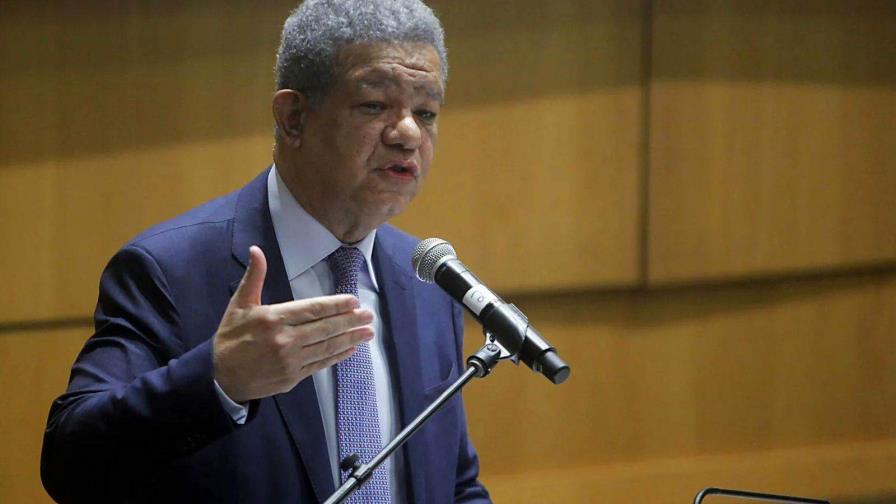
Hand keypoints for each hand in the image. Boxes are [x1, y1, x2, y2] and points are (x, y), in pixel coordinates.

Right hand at [213, 246, 372, 402]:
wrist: (220, 377)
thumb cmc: (231, 337)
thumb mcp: (239, 304)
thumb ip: (254, 277)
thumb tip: (256, 250)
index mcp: (273, 319)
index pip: (311, 310)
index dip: (334, 305)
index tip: (353, 301)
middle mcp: (284, 340)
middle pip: (324, 328)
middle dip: (349, 321)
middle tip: (369, 315)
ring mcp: (290, 360)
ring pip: (326, 347)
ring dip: (350, 339)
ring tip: (368, 332)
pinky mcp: (292, 377)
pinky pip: (319, 364)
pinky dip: (337, 357)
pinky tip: (350, 349)